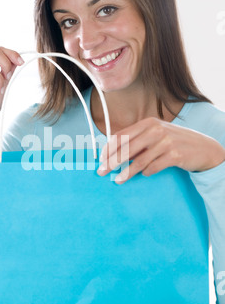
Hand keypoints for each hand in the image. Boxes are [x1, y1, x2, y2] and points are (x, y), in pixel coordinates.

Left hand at [97, 117, 224, 183]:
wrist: (203, 147)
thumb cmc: (174, 141)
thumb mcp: (155, 135)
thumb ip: (137, 141)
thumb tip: (113, 154)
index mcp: (147, 123)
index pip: (121, 136)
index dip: (108, 149)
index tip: (100, 160)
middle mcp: (155, 130)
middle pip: (126, 149)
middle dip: (111, 162)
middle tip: (101, 172)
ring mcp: (166, 142)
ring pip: (138, 160)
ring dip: (126, 172)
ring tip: (117, 180)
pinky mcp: (175, 155)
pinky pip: (153, 167)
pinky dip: (146, 172)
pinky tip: (145, 174)